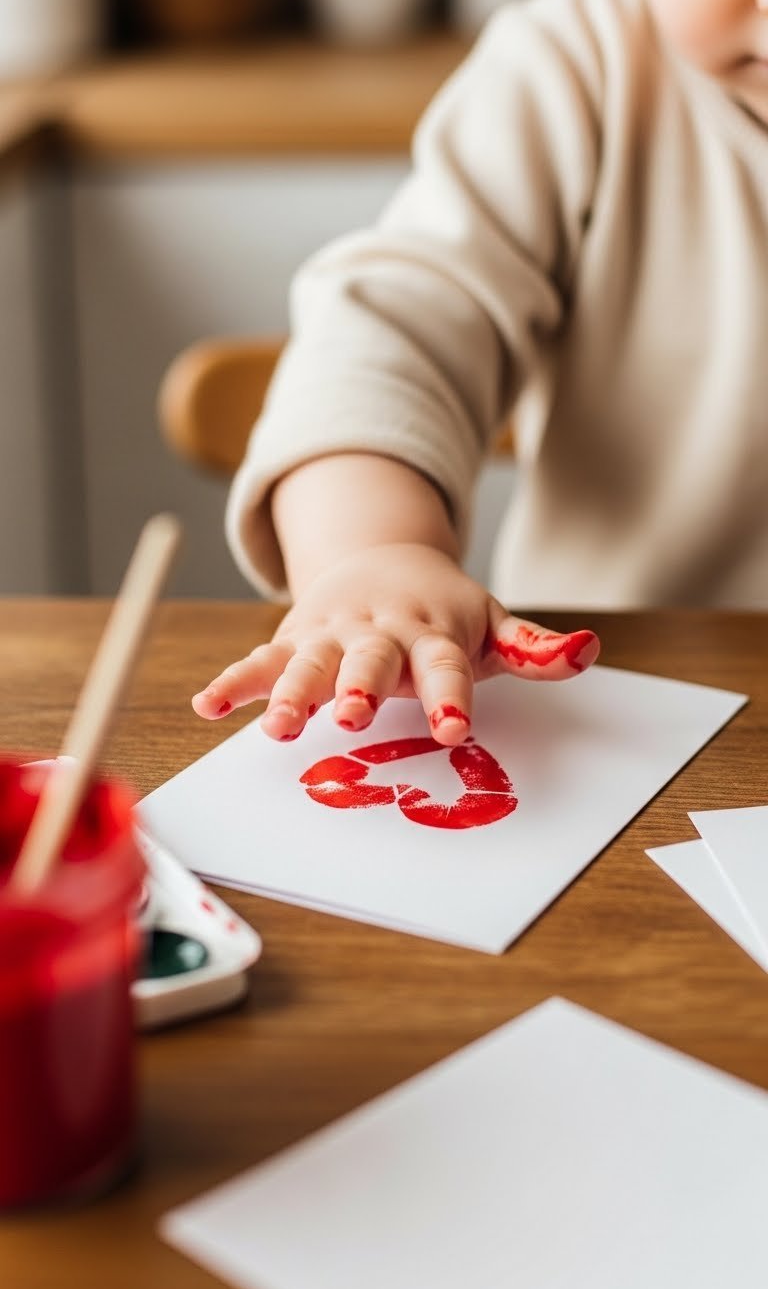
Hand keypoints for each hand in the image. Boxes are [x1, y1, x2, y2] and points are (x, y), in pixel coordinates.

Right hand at [192, 543, 599, 745]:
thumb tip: (586, 654)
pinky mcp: (293, 641)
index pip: (444, 665)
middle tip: (352, 717)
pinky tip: (208, 706)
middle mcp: (377, 631)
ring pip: (309, 664)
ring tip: (276, 728)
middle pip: (369, 660)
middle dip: (358, 687)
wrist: (380, 559)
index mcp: (431, 630)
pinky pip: (261, 661)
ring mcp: (331, 634)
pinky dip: (235, 681)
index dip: (449, 695)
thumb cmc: (442, 612)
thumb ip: (534, 648)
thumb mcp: (491, 623)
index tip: (455, 728)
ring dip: (291, 693)